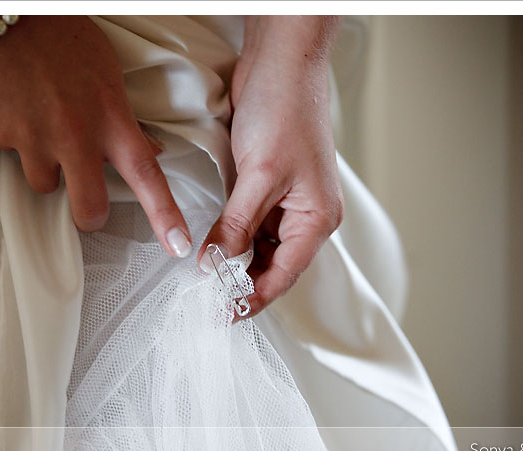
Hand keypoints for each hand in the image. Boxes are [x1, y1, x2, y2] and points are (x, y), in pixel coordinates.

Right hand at [0, 15, 192, 257]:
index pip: (147, 176)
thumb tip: (149, 152)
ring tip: (41, 124)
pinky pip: (11, 152)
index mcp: (110, 118)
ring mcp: (34, 139)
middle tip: (87, 204)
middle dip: (89, 215)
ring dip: (47, 166)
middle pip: (88, 209)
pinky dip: (15, 137)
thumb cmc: (60, 36)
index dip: (164, 215)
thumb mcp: (107, 75)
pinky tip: (16, 105)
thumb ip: (124, 122)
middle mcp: (75, 136)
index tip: (177, 245)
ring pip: (44, 184)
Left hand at [197, 16, 342, 317]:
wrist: (281, 63)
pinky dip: (232, 237)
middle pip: (273, 266)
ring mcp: (287, 201)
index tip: (222, 314)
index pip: (284, 275)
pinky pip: (250, 225)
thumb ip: (236, 226)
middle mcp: (306, 215)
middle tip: (207, 299)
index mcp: (317, 218)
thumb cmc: (285, 111)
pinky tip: (212, 246)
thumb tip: (214, 265)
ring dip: (234, 262)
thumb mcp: (259, 177)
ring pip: (259, 247)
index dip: (252, 298)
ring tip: (205, 278)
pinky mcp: (267, 186)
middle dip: (242, 283)